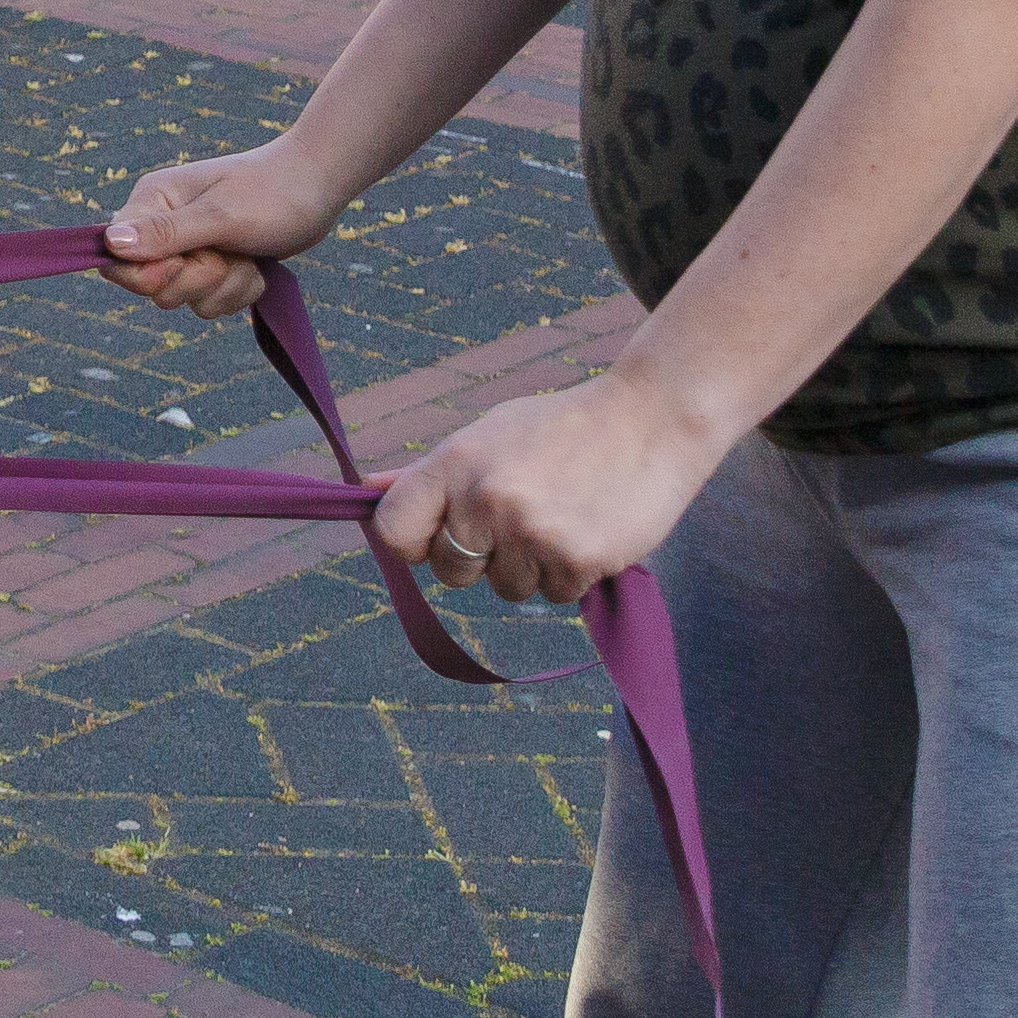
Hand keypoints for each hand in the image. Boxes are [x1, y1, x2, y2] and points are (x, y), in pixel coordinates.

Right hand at [101, 140, 342, 317]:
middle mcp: (163, 226)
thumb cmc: (273, 192)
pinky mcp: (214, 266)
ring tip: (246, 254)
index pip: (116, 258)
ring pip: (187, 299)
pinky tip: (255, 264)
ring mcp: (189, 248)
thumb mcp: (221, 216)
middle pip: (154, 287)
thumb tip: (111, 243)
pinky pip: (212, 302)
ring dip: (225, 286)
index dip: (146, 275)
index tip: (182, 263)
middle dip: (199, 280)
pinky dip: (239, 290)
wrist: (318, 186)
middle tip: (226, 252)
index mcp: (152, 202)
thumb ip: (167, 233)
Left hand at [365, 373, 713, 611]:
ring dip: (532, 566)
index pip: (393, 530)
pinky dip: (571, 574)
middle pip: (451, 572)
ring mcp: (530, 532)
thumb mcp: (489, 434)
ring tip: (562, 513)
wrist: (651, 421)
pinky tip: (589, 528)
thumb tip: (366, 491)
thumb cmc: (562, 428)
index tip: (436, 536)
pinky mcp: (576, 561)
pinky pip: (554, 596)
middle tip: (522, 515)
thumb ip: (430, 473)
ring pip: (506, 589)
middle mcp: (484, 498)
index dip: (412, 542)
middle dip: (481, 558)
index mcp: (454, 463)